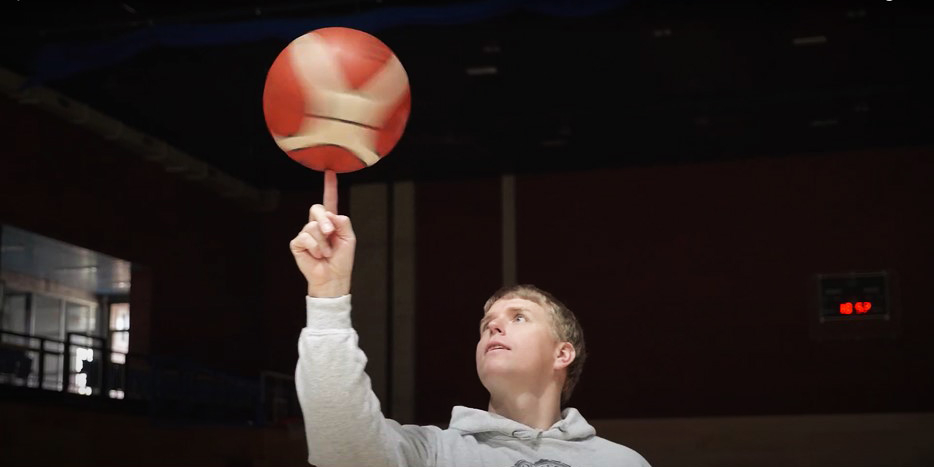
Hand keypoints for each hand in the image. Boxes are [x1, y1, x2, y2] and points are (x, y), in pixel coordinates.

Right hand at [289, 171, 354, 296]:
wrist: (333, 277)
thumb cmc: (342, 259)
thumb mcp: (349, 239)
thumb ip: (343, 223)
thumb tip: (331, 214)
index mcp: (331, 222)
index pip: (329, 201)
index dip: (329, 187)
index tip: (330, 172)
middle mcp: (317, 225)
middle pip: (316, 208)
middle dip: (325, 221)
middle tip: (331, 233)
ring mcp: (306, 233)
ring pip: (312, 226)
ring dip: (323, 242)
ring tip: (326, 253)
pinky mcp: (297, 244)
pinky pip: (304, 237)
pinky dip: (314, 247)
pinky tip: (317, 255)